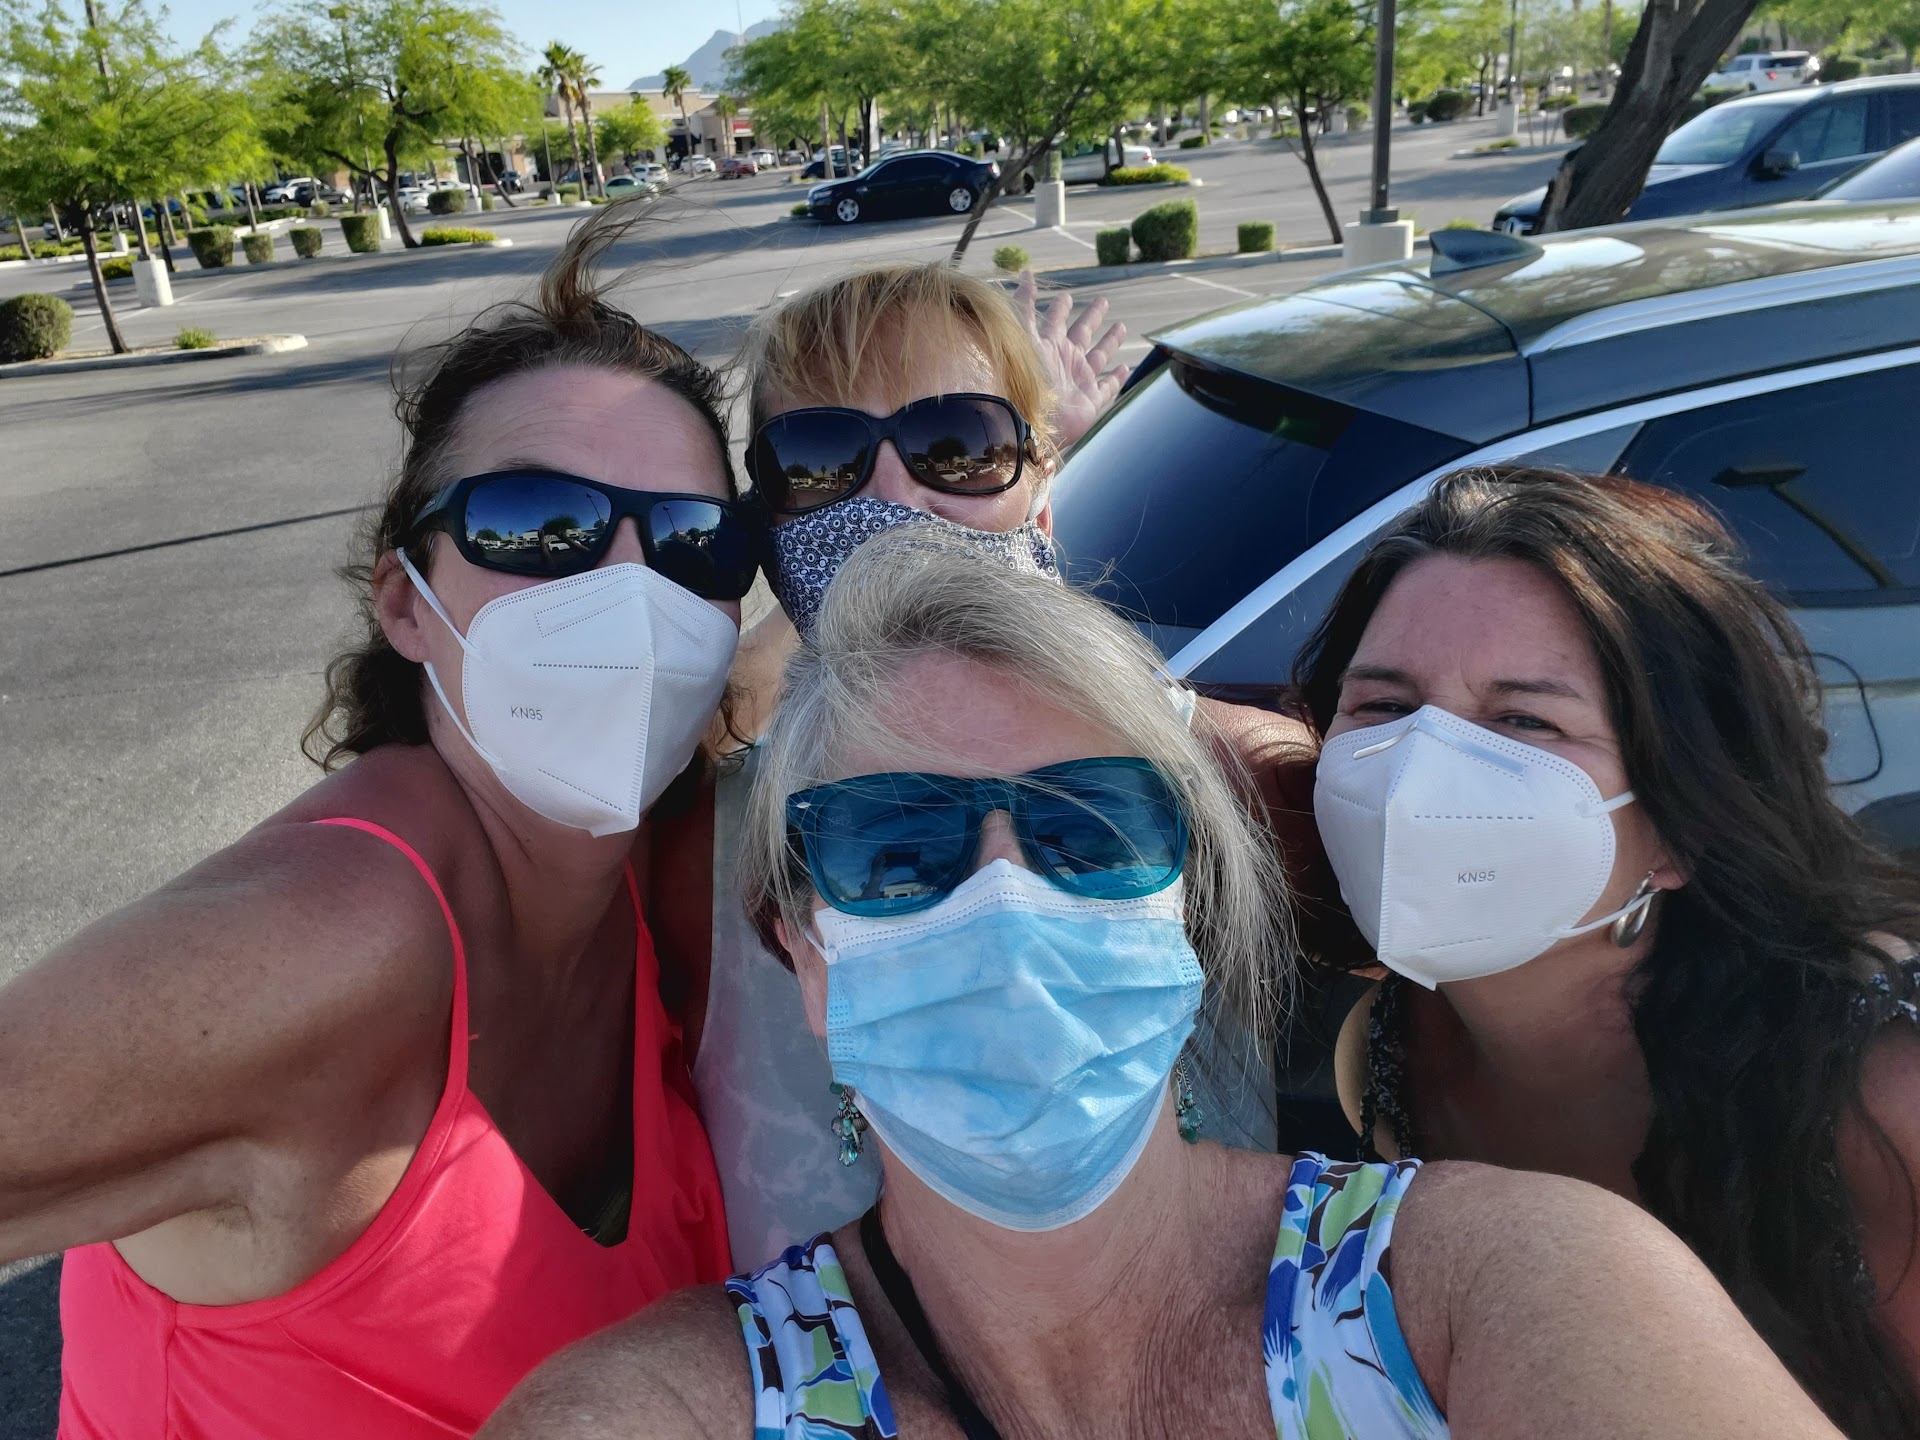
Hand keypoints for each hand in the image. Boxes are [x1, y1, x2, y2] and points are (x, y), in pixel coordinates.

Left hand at [1014, 269, 1126, 451]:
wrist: (1030, 424)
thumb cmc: (1023, 380)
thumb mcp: (1021, 336)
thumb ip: (1024, 306)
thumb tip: (1025, 273)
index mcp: (1047, 345)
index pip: (1055, 320)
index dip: (1061, 307)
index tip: (1066, 296)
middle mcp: (1064, 360)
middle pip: (1082, 332)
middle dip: (1092, 317)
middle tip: (1102, 301)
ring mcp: (1078, 381)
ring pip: (1099, 356)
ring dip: (1110, 342)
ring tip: (1121, 327)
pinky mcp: (1090, 402)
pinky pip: (1108, 388)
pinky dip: (1117, 378)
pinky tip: (1124, 369)